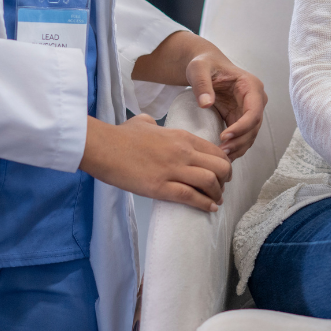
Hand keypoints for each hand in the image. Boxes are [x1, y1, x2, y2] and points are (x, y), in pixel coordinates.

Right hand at [80, 114, 231, 211]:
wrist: (104, 147)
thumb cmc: (121, 135)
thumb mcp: (143, 122)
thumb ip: (153, 123)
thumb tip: (151, 124)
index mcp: (181, 136)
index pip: (215, 150)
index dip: (224, 163)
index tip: (222, 172)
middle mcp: (182, 151)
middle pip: (220, 166)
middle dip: (225, 179)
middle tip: (222, 187)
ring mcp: (173, 169)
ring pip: (210, 181)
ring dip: (217, 193)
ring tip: (216, 200)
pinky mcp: (161, 187)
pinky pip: (191, 197)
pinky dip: (205, 204)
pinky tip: (210, 208)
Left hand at [132, 31, 267, 160]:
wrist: (205, 66)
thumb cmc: (204, 64)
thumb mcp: (198, 69)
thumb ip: (201, 84)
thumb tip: (206, 103)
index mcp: (251, 85)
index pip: (254, 111)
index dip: (242, 127)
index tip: (224, 136)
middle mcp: (256, 99)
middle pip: (254, 127)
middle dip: (239, 141)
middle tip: (221, 152)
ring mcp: (250, 110)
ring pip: (250, 135)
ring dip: (238, 148)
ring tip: (221, 156)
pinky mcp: (241, 118)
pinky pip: (242, 136)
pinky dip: (235, 147)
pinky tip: (222, 155)